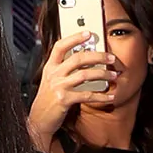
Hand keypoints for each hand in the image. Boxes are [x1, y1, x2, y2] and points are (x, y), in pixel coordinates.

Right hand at [27, 29, 113, 149]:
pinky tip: (109, 96)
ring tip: (113, 75)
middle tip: (111, 57)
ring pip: (85, 74)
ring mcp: (59, 86)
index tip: (88, 33)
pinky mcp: (64, 99)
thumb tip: (83, 59)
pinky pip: (87, 95)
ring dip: (102, 74)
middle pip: (78, 58)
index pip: (60, 46)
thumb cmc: (48, 99)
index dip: (74, 37)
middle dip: (98, 56)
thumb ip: (63, 69)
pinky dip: (101, 96)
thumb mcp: (51, 80)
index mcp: (50, 66)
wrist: (39, 119)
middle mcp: (54, 74)